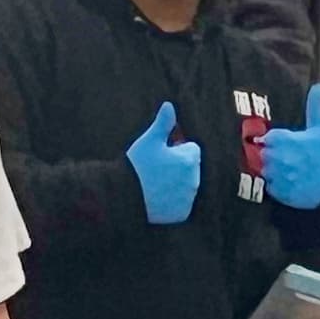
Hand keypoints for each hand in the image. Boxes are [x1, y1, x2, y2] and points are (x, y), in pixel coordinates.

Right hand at [124, 101, 200, 225]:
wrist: (125, 197)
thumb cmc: (137, 166)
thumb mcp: (149, 140)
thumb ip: (163, 122)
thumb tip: (169, 105)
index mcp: (189, 160)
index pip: (192, 149)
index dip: (176, 149)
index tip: (162, 154)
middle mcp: (193, 180)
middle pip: (190, 167)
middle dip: (178, 166)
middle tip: (157, 169)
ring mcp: (188, 198)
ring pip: (186, 185)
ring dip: (176, 182)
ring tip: (155, 183)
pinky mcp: (182, 213)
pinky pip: (181, 203)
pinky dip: (173, 200)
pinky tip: (157, 197)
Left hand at [260, 87, 319, 210]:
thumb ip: (314, 107)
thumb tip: (316, 86)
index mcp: (291, 141)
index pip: (268, 137)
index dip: (271, 139)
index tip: (277, 142)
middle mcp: (284, 160)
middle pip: (263, 154)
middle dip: (269, 153)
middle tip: (281, 155)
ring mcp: (283, 178)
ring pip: (264, 171)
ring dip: (270, 169)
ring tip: (283, 168)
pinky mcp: (283, 194)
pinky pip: (269, 188)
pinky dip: (274, 185)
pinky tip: (285, 180)